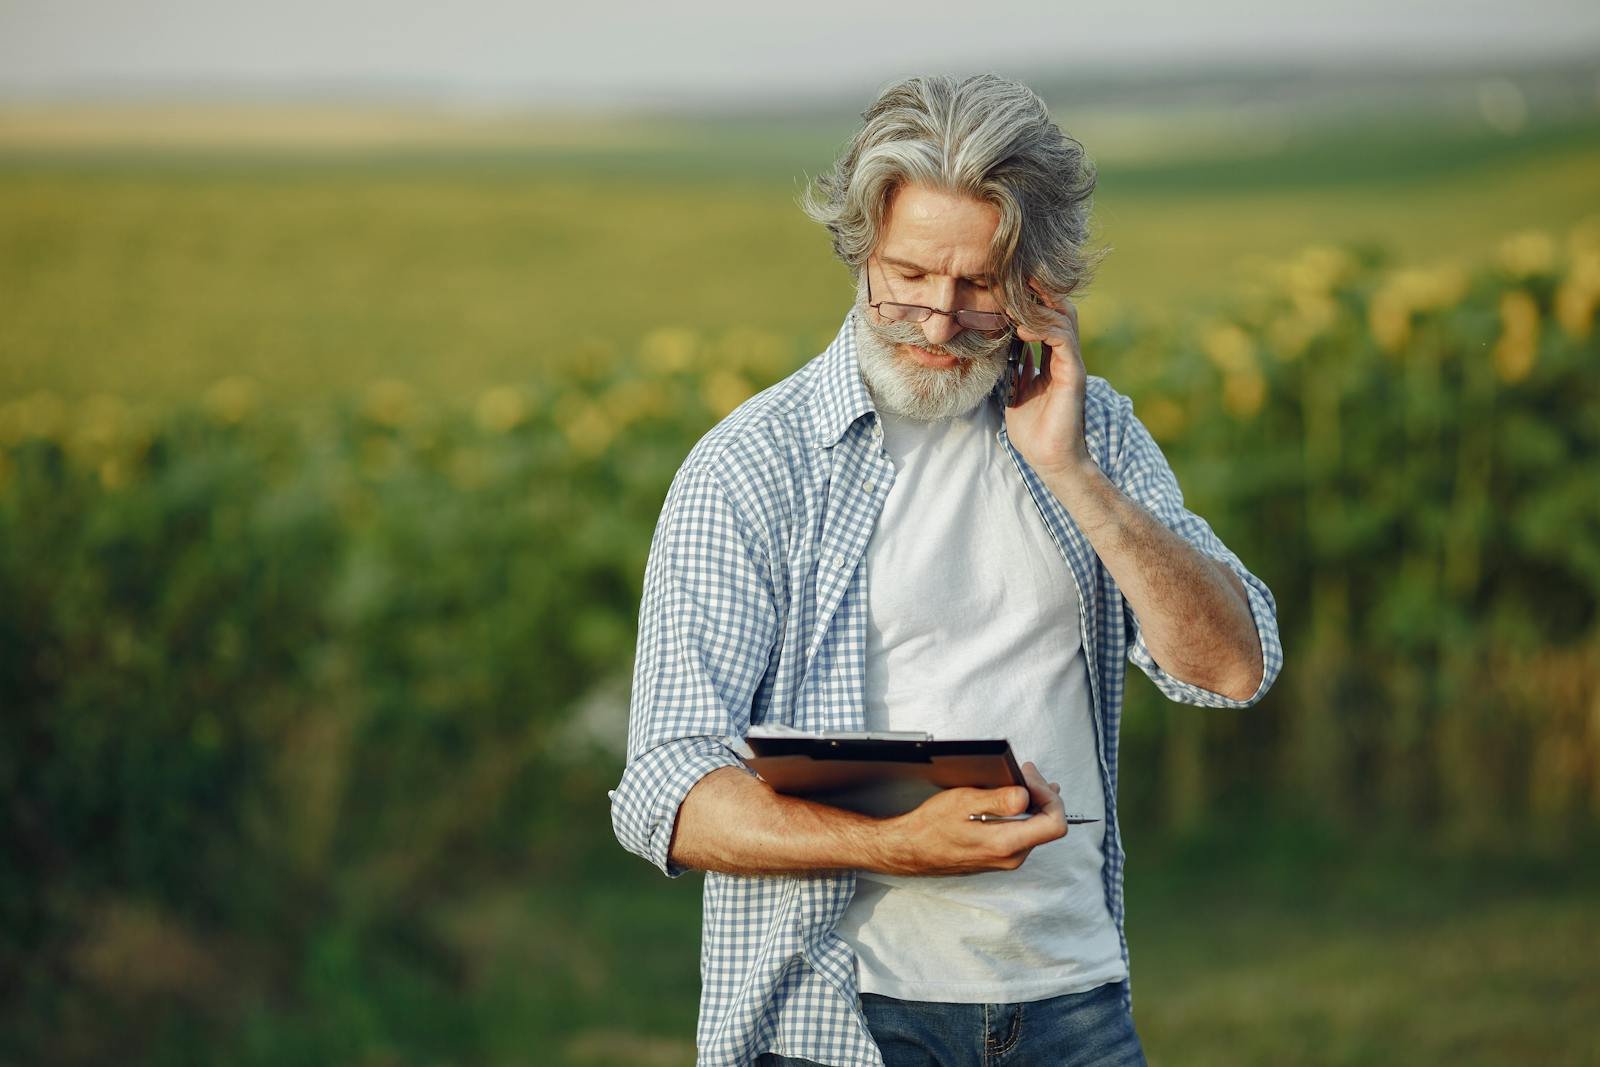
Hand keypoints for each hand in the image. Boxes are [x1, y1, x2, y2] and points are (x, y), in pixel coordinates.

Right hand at [879, 760, 1067, 875]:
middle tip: (1027, 771)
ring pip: (1036, 829)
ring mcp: (1007, 859)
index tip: (1032, 779)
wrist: (911, 849)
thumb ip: (998, 800)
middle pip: (1048, 825)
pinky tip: (1010, 799)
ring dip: (1032, 802)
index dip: (1050, 797)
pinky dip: (1022, 813)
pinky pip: (1023, 833)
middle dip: (1042, 794)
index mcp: (1006, 844)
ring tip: (1020, 781)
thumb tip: (1026, 795)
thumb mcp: (963, 802)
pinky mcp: (1000, 856)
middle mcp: (1011, 857)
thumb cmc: (931, 826)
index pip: (1055, 824)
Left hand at [1004, 282, 1092, 482]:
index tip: (1006, 289)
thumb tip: (1006, 350)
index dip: (1030, 303)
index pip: (1047, 319)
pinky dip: (1044, 328)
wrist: (1050, 459)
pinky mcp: (1073, 375)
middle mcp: (1065, 358)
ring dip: (1038, 307)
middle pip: (1059, 311)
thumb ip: (1017, 369)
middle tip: (1012, 280)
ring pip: (1063, 319)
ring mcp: (1071, 364)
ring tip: (1013, 300)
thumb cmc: (1034, 431)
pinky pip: (1063, 340)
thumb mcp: (1017, 392)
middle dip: (1038, 294)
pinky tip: (1022, 327)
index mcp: (1053, 360)